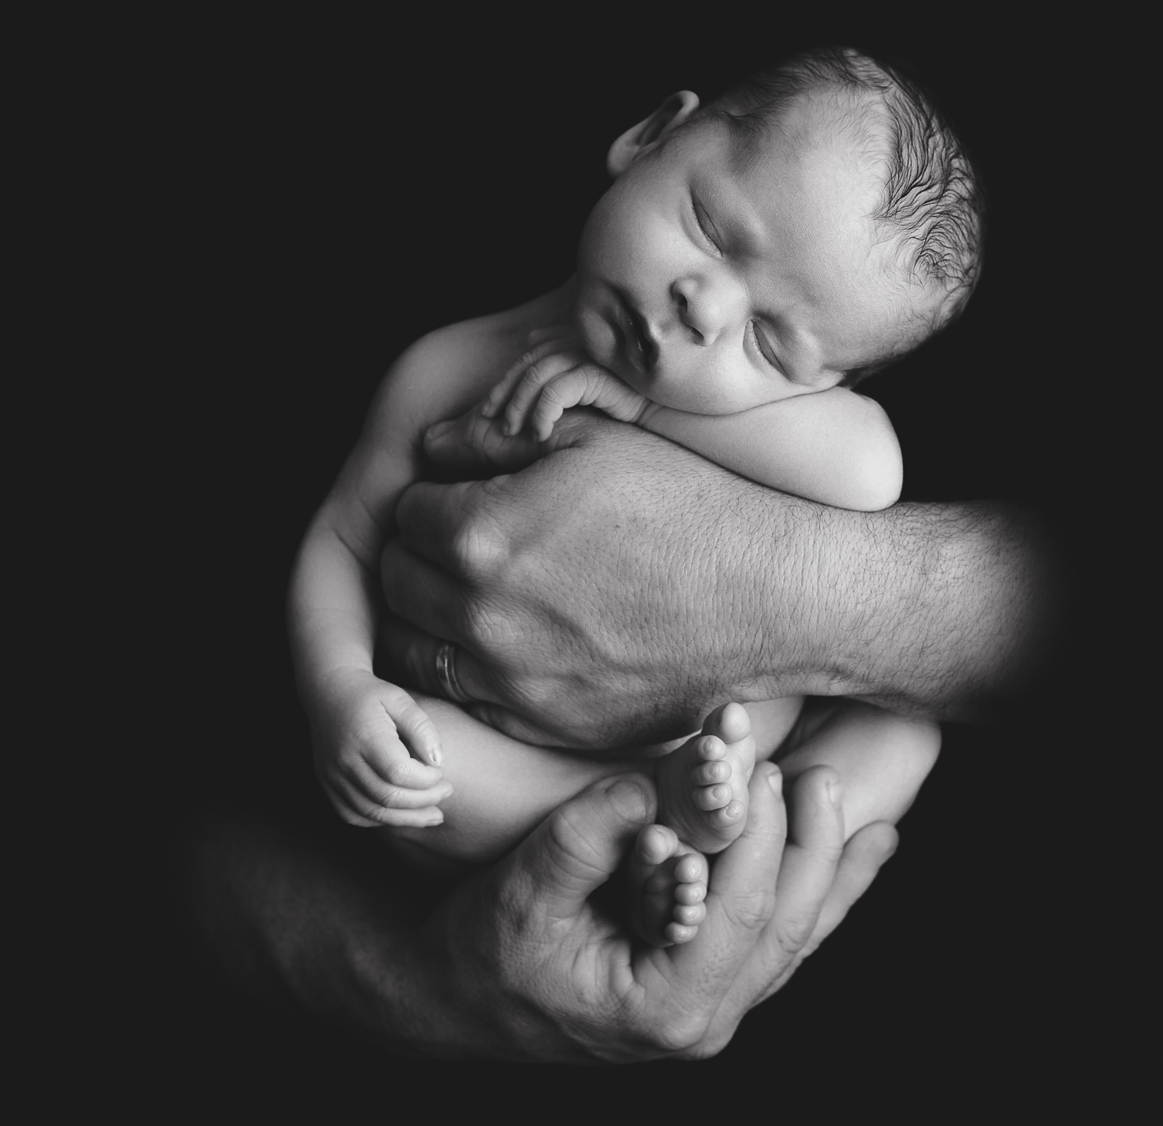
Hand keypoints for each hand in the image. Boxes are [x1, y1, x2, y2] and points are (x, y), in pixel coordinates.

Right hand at [307, 667, 451, 827]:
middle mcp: (344, 760)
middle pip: (387, 797)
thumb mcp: (400, 700)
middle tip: (446, 792)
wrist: (328, 693)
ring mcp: (331, 776)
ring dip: (407, 819)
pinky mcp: (326, 784)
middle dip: (424, 801)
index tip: (440, 772)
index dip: (426, 780)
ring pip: (372, 812)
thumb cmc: (371, 695)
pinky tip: (401, 814)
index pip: (399, 773)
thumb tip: (438, 762)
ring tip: (433, 814)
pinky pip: (353, 815)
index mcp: (364, 736)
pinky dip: (380, 819)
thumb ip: (422, 728)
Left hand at [380, 412, 832, 747]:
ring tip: (475, 593)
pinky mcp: (542, 726)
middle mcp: (480, 616)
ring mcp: (509, 681)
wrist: (768, 600)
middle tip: (464, 540)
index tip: (469, 493)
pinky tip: (512, 641)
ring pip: (413, 651)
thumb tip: (430, 444)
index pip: (405, 511)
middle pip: (394, 582)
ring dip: (429, 617)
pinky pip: (465, 700)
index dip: (435, 495)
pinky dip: (470, 670)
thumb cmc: (687, 507)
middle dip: (418, 554)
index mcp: (481, 535)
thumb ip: (494, 437)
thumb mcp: (592, 441)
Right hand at [413, 762, 900, 1060]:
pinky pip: (779, 942)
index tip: (759, 768)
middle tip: (818, 775)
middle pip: (785, 929)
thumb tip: (649, 784)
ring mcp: (711, 1010)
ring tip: (865, 813)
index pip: (738, 915)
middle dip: (809, 847)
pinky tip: (862, 854)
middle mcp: (702, 1021)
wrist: (455, 1004)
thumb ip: (586, 837)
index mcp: (662, 1008)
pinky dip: (820, 896)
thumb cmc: (481, 953)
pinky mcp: (707, 988)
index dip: (758, 838)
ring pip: (795, 939)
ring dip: (830, 872)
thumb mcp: (523, 891)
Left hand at [479, 325, 649, 440]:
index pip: (530, 355)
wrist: (675, 411)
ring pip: (536, 378)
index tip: (490, 408)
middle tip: (492, 421)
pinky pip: (556, 392)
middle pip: (528, 363)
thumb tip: (532, 336)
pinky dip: (542, 413)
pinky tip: (539, 434)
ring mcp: (590, 354)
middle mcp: (582, 340)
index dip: (507, 380)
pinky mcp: (597, 372)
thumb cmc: (638, 398)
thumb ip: (567, 359)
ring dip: (520, 407)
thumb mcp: (597, 379)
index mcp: (580, 337)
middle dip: (505, 393)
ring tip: (514, 433)